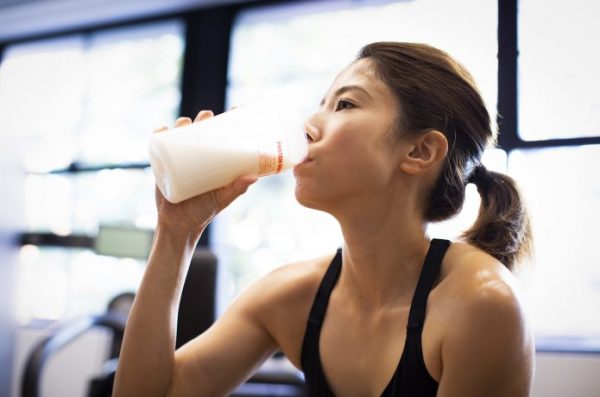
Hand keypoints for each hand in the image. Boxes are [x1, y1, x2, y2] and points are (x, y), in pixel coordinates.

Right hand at [153, 110, 256, 236]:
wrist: (179, 225)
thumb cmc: (204, 211)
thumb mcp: (222, 198)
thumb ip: (236, 188)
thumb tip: (253, 177)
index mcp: (215, 160)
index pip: (223, 135)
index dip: (229, 120)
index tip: (236, 109)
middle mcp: (198, 156)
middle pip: (201, 130)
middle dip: (204, 118)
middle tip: (207, 116)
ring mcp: (180, 158)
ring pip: (181, 134)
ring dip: (182, 123)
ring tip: (185, 124)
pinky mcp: (164, 164)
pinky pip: (160, 146)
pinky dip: (159, 135)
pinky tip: (162, 130)